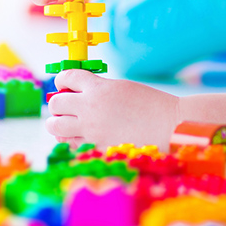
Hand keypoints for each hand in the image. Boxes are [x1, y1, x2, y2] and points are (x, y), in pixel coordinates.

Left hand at [46, 70, 181, 149]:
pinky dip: (71, 141)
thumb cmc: (150, 104)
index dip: (62, 80)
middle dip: (56, 105)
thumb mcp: (121, 87)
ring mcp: (92, 130)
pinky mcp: (96, 148)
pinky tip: (79, 138)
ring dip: (57, 124)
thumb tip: (78, 94)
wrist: (170, 126)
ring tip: (65, 124)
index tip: (64, 85)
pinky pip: (71, 145)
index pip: (66, 77)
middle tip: (64, 107)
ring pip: (56, 127)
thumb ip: (98, 89)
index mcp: (98, 88)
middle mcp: (90, 108)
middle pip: (55, 104)